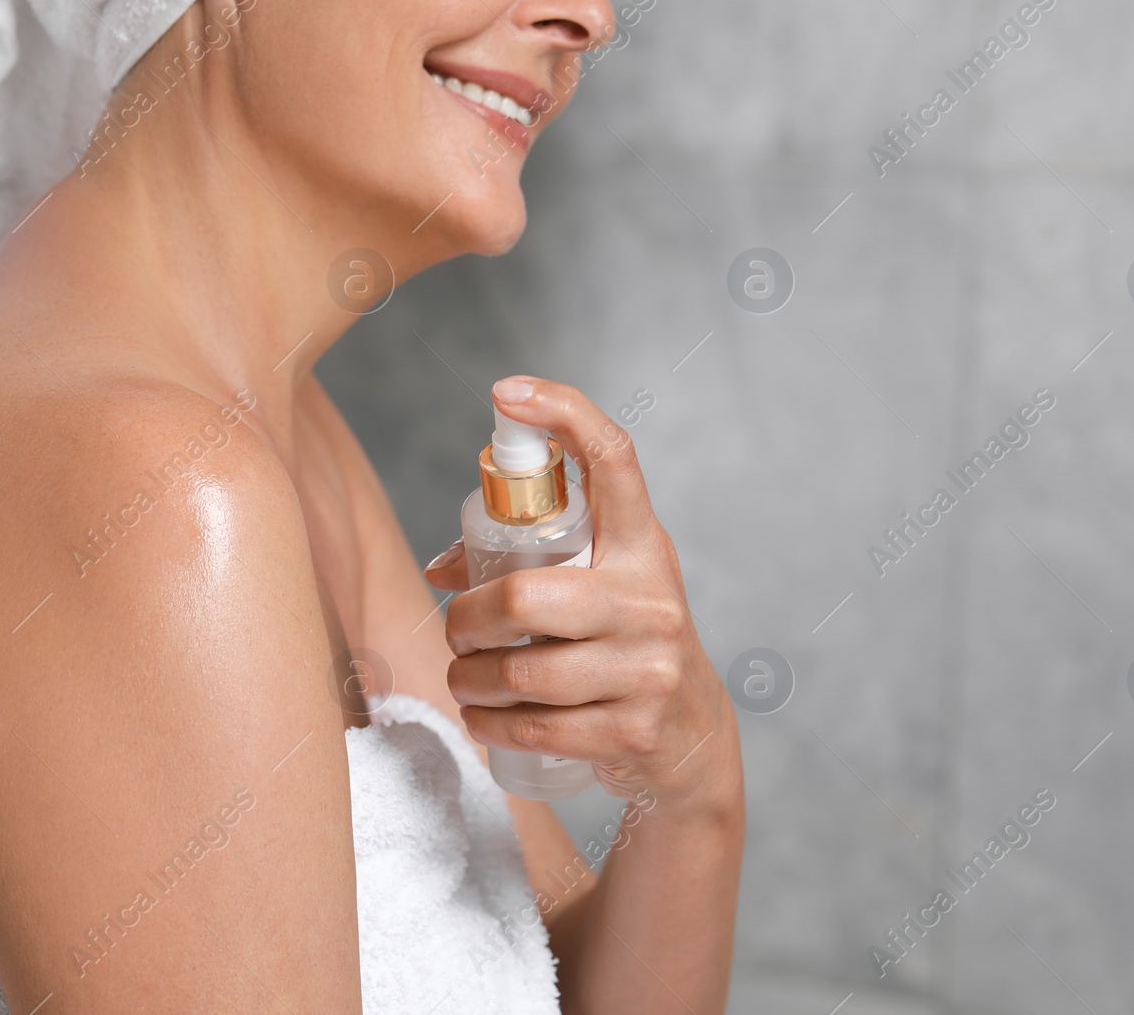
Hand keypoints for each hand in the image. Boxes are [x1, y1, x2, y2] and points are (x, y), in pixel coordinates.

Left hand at [424, 376, 741, 819]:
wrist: (693, 739)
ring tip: (465, 680)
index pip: (613, 459)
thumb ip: (530, 567)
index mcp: (642, 546)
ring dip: (469, 681)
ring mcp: (648, 666)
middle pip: (526, 595)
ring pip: (519, 670)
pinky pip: (533, 727)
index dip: (562, 413)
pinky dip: (489, 726)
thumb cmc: (625, 645)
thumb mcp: (598, 592)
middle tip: (456, 632)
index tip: (506, 393)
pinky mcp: (634, 729)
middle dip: (467, 621)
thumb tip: (440, 571)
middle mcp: (651, 599)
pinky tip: (483, 718)